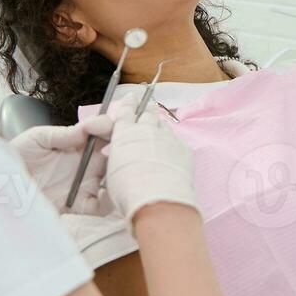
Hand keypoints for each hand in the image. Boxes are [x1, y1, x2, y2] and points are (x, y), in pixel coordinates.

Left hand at [10, 112, 116, 214]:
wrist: (0, 182)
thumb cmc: (19, 155)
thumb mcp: (39, 138)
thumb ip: (63, 134)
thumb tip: (87, 129)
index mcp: (80, 144)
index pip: (106, 133)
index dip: (112, 128)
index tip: (109, 126)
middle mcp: (87, 163)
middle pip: (116, 156)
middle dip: (124, 151)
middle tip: (122, 148)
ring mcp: (84, 183)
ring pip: (114, 180)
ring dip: (121, 175)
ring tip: (120, 169)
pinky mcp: (77, 204)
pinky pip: (101, 206)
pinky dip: (108, 202)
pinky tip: (105, 193)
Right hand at [102, 92, 198, 222]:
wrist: (158, 199)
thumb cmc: (128, 190)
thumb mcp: (113, 172)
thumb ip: (119, 157)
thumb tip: (125, 157)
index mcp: (125, 134)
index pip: (126, 112)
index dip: (128, 103)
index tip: (130, 97)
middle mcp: (147, 131)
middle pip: (148, 113)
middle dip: (147, 109)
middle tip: (147, 106)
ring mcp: (168, 138)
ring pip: (164, 126)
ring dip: (160, 126)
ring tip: (158, 129)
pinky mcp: (183, 149)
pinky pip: (177, 142)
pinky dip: (172, 145)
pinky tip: (171, 154)